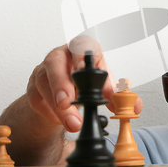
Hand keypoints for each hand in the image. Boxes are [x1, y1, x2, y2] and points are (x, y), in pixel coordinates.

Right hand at [26, 36, 142, 132]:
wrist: (64, 95)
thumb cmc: (85, 82)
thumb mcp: (104, 86)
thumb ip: (117, 95)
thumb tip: (134, 105)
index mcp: (81, 49)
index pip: (81, 44)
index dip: (81, 55)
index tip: (83, 67)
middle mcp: (61, 55)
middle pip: (55, 63)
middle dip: (60, 84)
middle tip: (67, 102)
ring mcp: (44, 69)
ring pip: (44, 83)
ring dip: (57, 106)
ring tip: (71, 122)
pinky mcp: (34, 86)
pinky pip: (37, 99)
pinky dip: (49, 113)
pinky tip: (60, 120)